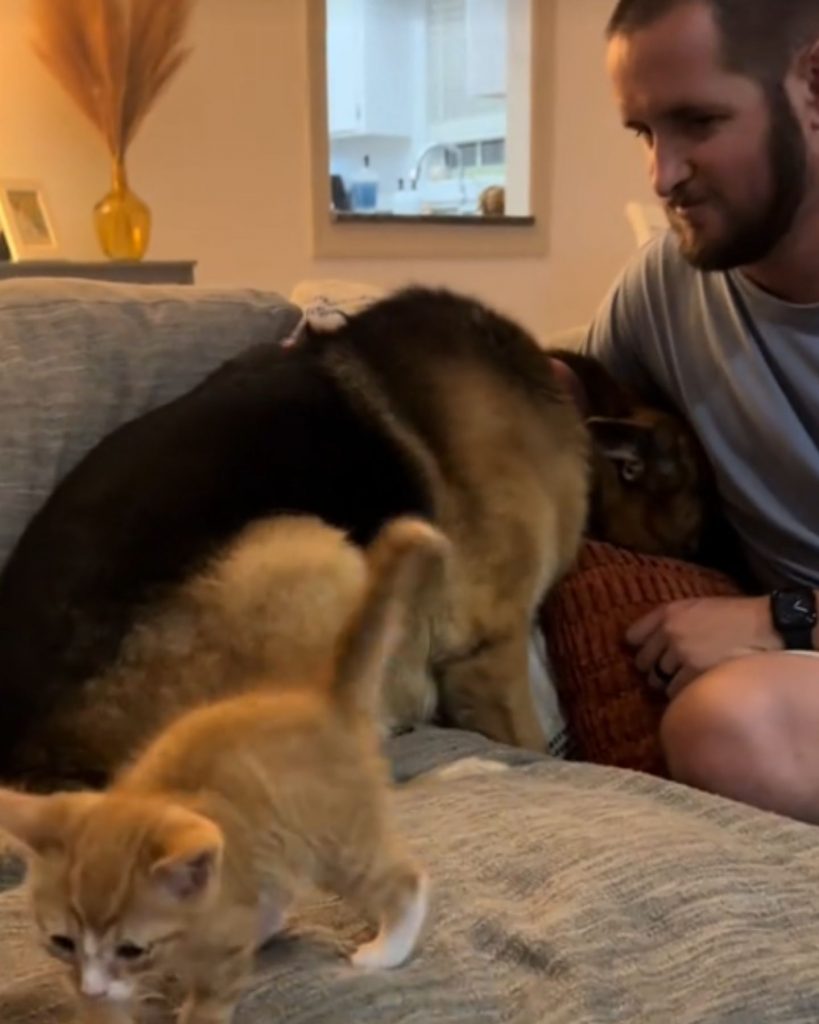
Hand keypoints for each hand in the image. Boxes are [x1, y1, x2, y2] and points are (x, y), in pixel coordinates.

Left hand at [626, 595, 780, 697]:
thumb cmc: (737, 618)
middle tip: (674, 672)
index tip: (650, 654)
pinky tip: (701, 688)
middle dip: (656, 669)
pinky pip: (675, 694)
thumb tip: (644, 643)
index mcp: (668, 612)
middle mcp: (669, 632)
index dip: (641, 648)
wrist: (768, 628)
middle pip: (643, 662)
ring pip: (659, 681)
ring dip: (671, 684)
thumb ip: (670, 621)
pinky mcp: (693, 674)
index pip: (632, 636)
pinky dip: (685, 695)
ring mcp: (680, 654)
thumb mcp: (698, 608)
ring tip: (693, 680)